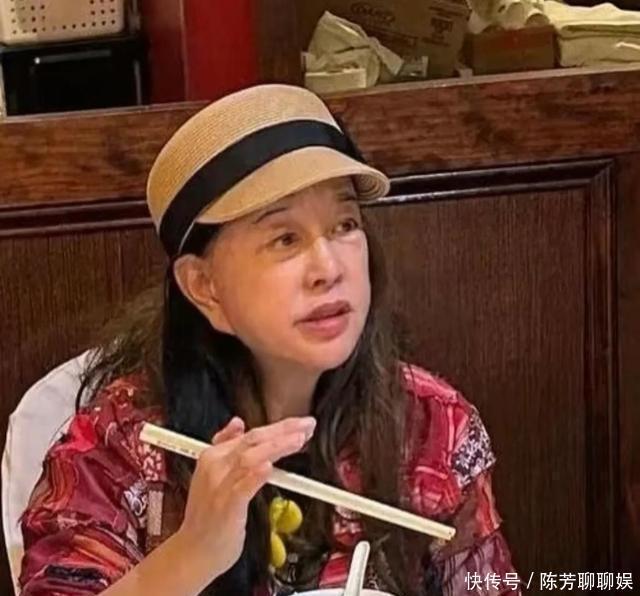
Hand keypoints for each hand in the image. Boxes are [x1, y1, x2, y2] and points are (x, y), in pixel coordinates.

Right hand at [174, 415, 315, 583]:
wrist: (194, 551)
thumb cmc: (210, 514)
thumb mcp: (214, 473)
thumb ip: (226, 446)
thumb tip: (238, 422)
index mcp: (214, 455)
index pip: (251, 433)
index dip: (280, 426)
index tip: (303, 424)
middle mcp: (215, 466)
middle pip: (253, 440)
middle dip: (284, 430)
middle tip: (308, 425)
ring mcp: (219, 486)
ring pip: (250, 458)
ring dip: (276, 447)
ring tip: (299, 440)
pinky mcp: (226, 507)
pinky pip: (242, 487)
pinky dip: (256, 475)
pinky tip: (270, 467)